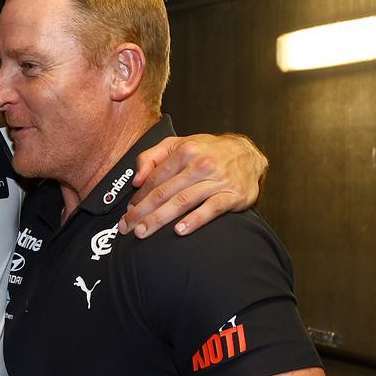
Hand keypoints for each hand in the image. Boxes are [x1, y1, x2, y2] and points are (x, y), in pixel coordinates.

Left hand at [120, 133, 266, 237]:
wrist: (248, 154)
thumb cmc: (207, 151)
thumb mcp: (178, 144)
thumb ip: (152, 157)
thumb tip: (136, 179)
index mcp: (185, 151)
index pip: (155, 178)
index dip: (138, 196)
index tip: (127, 211)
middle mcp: (200, 164)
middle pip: (164, 192)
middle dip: (142, 211)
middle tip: (126, 227)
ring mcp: (217, 180)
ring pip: (182, 201)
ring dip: (160, 219)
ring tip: (143, 232)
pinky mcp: (233, 195)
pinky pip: (211, 210)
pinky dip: (194, 220)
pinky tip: (179, 231)